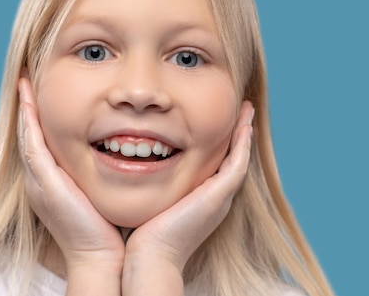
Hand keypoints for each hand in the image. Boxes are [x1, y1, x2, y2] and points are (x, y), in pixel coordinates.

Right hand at [17, 72, 124, 281]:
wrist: (103, 259)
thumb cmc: (110, 231)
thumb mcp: (103, 194)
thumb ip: (106, 174)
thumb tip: (125, 154)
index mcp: (53, 184)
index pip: (44, 143)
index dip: (41, 118)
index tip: (45, 93)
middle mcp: (41, 181)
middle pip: (30, 135)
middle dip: (28, 108)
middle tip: (27, 80)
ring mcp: (39, 181)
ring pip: (27, 135)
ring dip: (26, 107)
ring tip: (25, 81)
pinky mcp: (44, 182)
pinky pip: (32, 143)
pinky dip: (29, 120)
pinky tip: (30, 98)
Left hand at [122, 101, 253, 293]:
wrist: (149, 257)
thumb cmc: (140, 233)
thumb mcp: (144, 197)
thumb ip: (142, 179)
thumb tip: (122, 159)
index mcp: (197, 198)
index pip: (212, 163)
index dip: (217, 141)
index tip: (214, 118)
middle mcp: (213, 197)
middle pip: (231, 158)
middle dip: (236, 134)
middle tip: (241, 110)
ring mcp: (219, 197)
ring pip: (239, 157)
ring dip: (243, 133)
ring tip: (246, 110)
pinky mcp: (220, 196)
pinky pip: (238, 164)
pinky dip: (243, 144)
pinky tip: (243, 125)